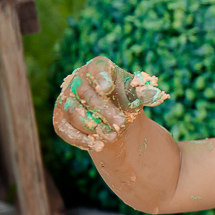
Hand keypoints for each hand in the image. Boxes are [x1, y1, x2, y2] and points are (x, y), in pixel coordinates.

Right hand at [52, 56, 168, 151]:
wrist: (112, 116)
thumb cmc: (124, 98)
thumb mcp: (135, 94)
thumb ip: (144, 93)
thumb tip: (154, 94)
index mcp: (97, 68)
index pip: (96, 69)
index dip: (100, 78)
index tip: (107, 89)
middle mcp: (77, 81)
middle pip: (85, 93)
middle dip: (104, 110)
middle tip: (121, 124)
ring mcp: (65, 100)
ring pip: (72, 112)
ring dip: (92, 125)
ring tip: (112, 137)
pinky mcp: (60, 119)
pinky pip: (64, 129)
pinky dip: (81, 139)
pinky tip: (98, 145)